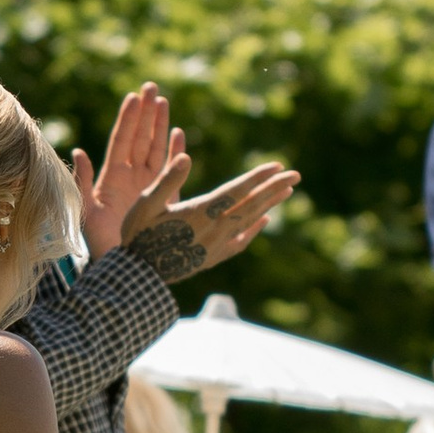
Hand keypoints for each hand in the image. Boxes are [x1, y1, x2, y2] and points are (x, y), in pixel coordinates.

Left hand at [69, 85, 184, 258]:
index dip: (128, 118)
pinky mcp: (164, 196)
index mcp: (112, 177)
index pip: (121, 140)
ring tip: (163, 101)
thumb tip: (78, 152)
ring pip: (155, 148)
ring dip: (159, 125)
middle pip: (140, 138)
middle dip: (146, 113)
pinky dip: (174, 151)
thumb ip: (83, 181)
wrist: (122, 266)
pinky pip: (170, 169)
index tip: (134, 96)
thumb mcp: (85, 210)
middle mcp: (130, 177)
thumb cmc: (99, 242)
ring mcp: (147, 185)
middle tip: (151, 87)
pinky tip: (178, 133)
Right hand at [118, 154, 300, 284]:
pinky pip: (240, 242)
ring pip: (250, 222)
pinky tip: (263, 221)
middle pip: (251, 205)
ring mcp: (216, 246)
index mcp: (200, 213)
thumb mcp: (145, 204)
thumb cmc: (137, 235)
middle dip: (274, 188)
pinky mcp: (213, 258)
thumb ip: (167, 179)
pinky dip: (254, 230)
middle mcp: (214, 230)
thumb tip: (185, 155)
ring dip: (269, 204)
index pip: (237, 191)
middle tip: (296, 175)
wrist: (139, 277)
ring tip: (287, 191)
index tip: (278, 166)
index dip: (258, 178)